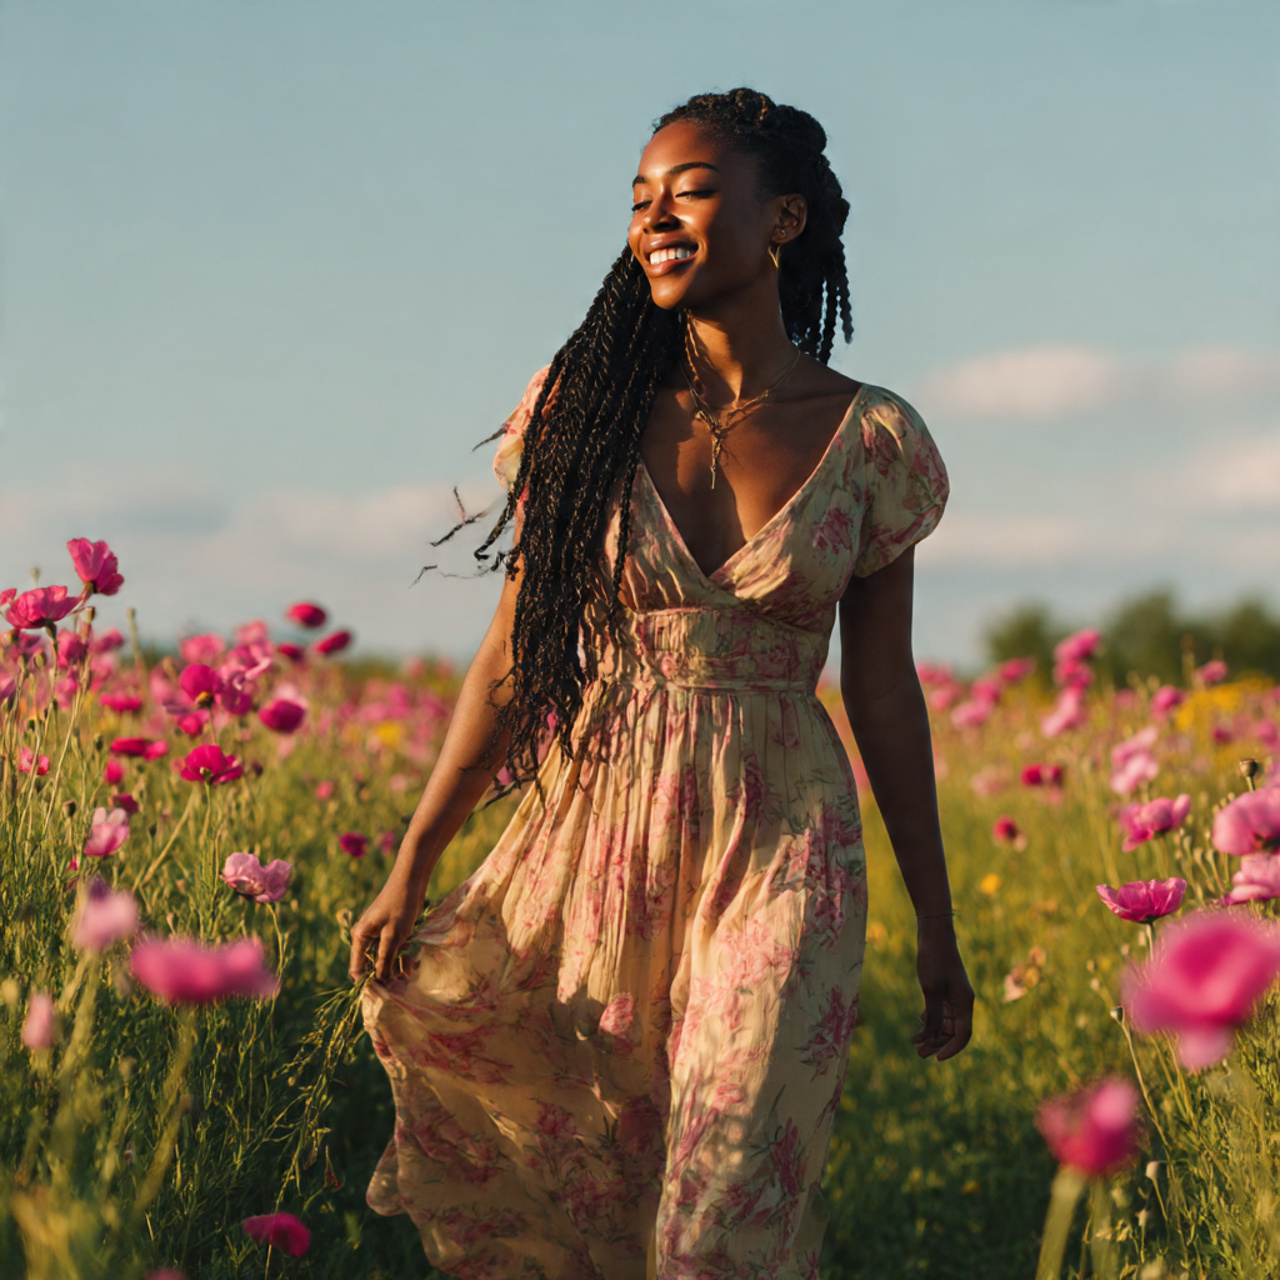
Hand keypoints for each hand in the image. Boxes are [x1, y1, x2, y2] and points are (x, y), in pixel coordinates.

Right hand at [348, 867, 426, 983]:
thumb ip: (385, 959)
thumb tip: (379, 981)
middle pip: (370, 964)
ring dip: (393, 966)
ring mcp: (377, 932)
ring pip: (382, 957)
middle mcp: (365, 936)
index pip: (357, 969)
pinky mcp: (389, 929)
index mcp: (360, 937)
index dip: (368, 983)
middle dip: (383, 976)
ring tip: (405, 978)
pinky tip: (408, 962)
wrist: (411, 880)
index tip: (381, 996)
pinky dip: (399, 955)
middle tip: (397, 988)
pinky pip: (391, 948)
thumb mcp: (393, 936)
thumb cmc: (400, 906)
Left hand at [910, 918, 973, 1060]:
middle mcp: (963, 1001)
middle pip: (953, 1032)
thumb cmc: (934, 958)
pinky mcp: (945, 989)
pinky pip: (941, 1011)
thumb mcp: (931, 989)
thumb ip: (934, 1015)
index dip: (951, 1049)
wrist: (934, 933)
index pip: (963, 1035)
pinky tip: (920, 1020)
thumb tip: (934, 1039)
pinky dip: (931, 1019)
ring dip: (932, 1033)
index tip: (936, 1059)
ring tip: (914, 1041)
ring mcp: (954, 996)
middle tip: (918, 1053)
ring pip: (946, 1023)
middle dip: (937, 1043)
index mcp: (965, 1002)